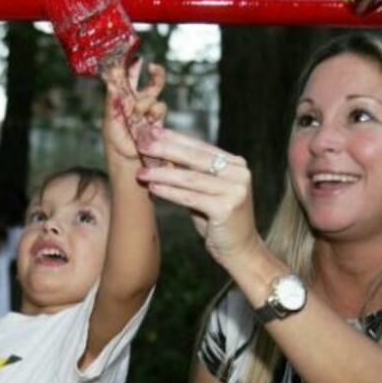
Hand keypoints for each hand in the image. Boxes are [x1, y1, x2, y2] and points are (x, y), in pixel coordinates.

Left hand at [102, 59, 166, 165]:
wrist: (127, 157)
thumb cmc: (115, 138)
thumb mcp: (109, 118)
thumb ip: (111, 100)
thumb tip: (110, 83)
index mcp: (124, 97)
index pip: (129, 77)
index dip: (132, 65)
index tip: (134, 56)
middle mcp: (138, 100)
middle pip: (151, 81)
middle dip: (155, 72)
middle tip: (152, 66)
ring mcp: (149, 109)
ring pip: (154, 93)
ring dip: (144, 101)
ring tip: (135, 113)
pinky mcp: (158, 118)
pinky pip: (160, 106)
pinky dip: (154, 110)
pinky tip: (148, 118)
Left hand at [135, 129, 261, 267]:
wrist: (240, 251)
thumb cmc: (218, 221)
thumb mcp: (205, 193)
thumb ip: (190, 175)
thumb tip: (160, 155)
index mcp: (235, 164)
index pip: (199, 146)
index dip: (174, 138)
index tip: (151, 131)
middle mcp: (239, 173)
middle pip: (195, 158)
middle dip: (166, 149)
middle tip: (142, 143)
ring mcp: (235, 190)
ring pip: (190, 178)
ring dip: (162, 173)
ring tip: (141, 172)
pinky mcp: (227, 209)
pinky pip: (191, 197)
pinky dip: (170, 192)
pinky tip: (153, 187)